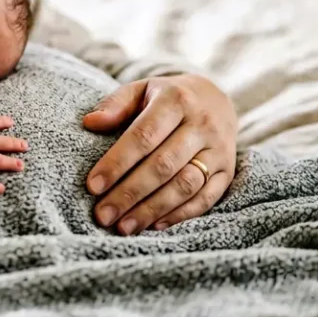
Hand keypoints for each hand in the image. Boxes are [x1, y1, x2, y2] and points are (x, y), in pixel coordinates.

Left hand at [83, 74, 236, 234]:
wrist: (215, 100)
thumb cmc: (167, 98)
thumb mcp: (142, 89)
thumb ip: (116, 104)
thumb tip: (90, 122)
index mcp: (177, 100)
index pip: (144, 136)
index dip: (117, 163)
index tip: (93, 186)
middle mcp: (202, 125)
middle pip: (164, 165)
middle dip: (130, 193)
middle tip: (103, 215)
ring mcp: (218, 150)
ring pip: (185, 185)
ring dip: (152, 209)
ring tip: (124, 227)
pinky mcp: (227, 172)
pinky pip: (206, 198)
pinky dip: (179, 215)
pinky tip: (153, 225)